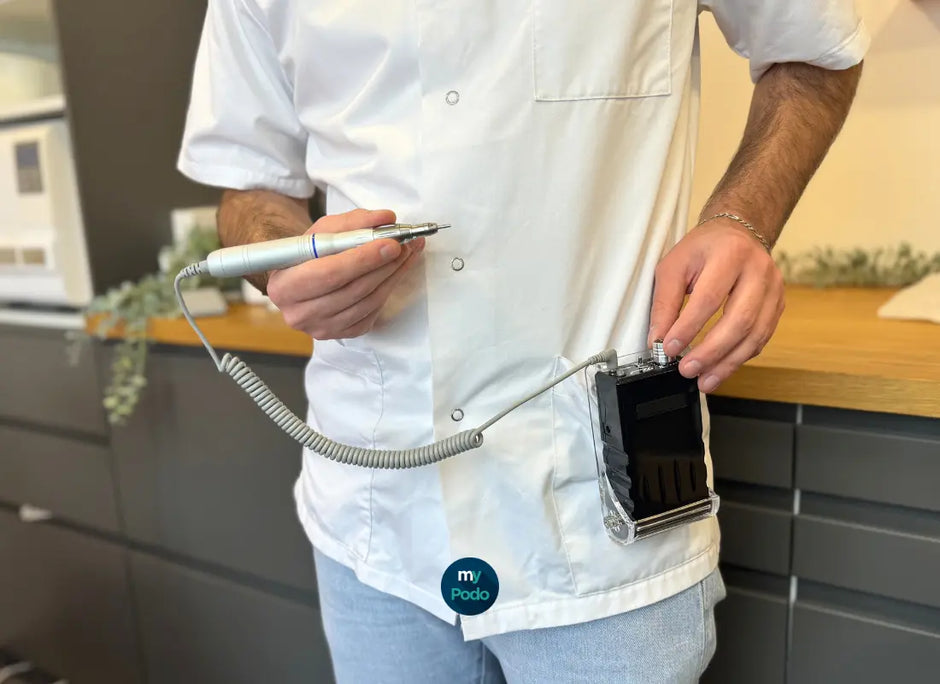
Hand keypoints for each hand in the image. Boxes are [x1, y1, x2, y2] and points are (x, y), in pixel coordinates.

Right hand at [266, 209, 423, 339]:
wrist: (302, 279)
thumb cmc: (310, 253)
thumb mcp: (323, 230)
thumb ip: (354, 222)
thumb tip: (386, 218)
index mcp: (284, 286)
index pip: (329, 273)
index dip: (363, 259)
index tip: (390, 244)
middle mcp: (299, 313)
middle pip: (352, 290)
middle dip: (384, 266)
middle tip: (405, 246)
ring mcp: (321, 328)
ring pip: (367, 303)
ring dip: (393, 277)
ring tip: (407, 254)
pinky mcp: (342, 334)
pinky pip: (372, 313)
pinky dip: (388, 290)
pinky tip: (397, 272)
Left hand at [647, 220, 784, 392]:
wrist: (737, 233)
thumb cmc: (703, 250)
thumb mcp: (673, 266)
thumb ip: (665, 303)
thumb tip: (658, 340)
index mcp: (730, 254)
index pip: (709, 298)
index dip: (688, 328)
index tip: (669, 349)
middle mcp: (759, 271)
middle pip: (739, 319)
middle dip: (711, 351)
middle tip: (687, 370)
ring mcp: (774, 289)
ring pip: (756, 334)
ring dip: (728, 363)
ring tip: (704, 380)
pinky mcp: (777, 305)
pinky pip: (762, 338)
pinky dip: (740, 357)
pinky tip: (722, 369)